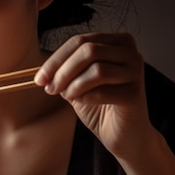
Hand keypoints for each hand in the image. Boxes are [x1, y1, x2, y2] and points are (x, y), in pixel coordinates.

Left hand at [35, 32, 153, 156]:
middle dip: (63, 72)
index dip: (55, 60)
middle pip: (88, 51)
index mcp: (116, 43)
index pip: (80, 41)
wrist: (122, 134)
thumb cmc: (100, 106)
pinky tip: (82, 103)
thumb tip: (43, 74)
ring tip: (67, 96)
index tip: (39, 79)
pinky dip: (85, 98)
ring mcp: (136, 72)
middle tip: (51, 89)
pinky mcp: (134, 93)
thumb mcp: (78, 82)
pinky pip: (102, 91)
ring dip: (73, 86)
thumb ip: (65, 71)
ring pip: (97, 70)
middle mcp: (130, 53)